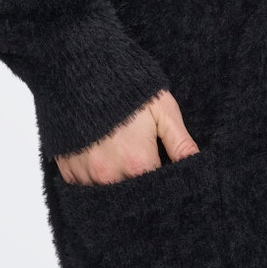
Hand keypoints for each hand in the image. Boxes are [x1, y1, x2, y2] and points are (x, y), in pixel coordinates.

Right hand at [56, 88, 200, 184]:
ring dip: (117, 183)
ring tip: (120, 159)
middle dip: (140, 186)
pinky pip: (85, 188)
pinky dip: (94, 179)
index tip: (163, 170)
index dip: (165, 183)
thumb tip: (198, 164)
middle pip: (133, 197)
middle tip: (140, 163)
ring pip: (108, 195)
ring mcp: (86, 175)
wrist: (79, 71)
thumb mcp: (161, 108)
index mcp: (138, 163)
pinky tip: (100, 158)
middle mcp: (110, 176)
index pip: (158, 190)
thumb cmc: (125, 88)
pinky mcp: (68, 172)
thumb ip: (180, 143)